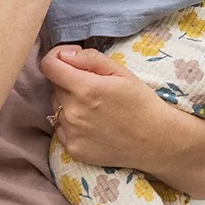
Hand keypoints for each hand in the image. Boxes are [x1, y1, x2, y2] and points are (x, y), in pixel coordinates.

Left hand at [40, 45, 162, 167]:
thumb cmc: (141, 103)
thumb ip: (89, 58)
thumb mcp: (121, 72)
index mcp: (85, 89)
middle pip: (55, 87)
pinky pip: (61, 129)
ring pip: (56, 108)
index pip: (49, 66)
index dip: (56, 58)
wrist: (155, 141)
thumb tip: (63, 55)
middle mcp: (73, 112)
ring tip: (95, 110)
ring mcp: (72, 133)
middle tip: (94, 90)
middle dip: (69, 83)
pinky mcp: (73, 149)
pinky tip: (93, 125)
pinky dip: (72, 124)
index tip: (68, 60)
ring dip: (69, 104)